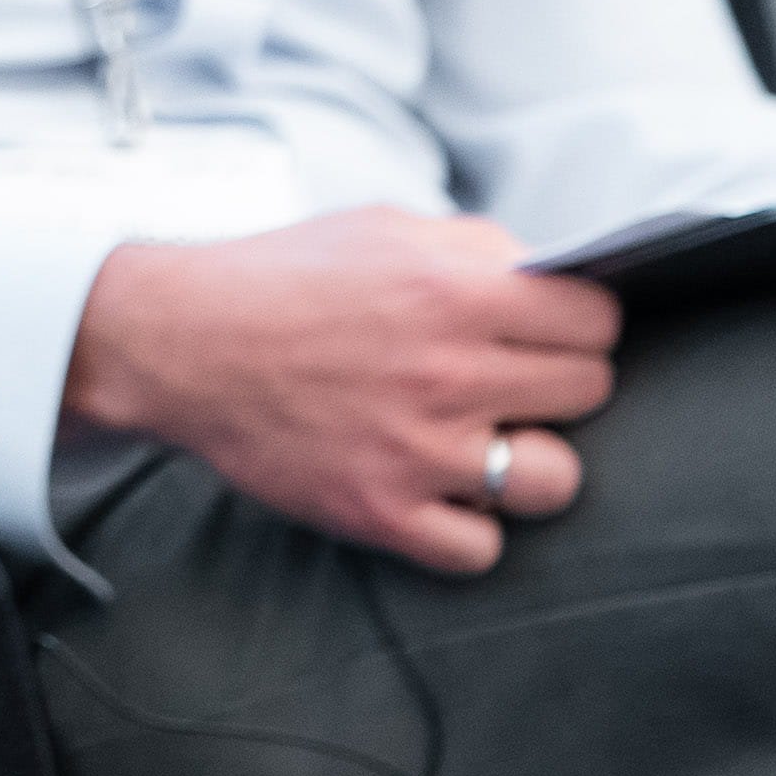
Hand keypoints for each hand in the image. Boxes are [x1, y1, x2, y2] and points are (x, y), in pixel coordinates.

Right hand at [62, 206, 623, 574]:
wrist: (178, 341)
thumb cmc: (282, 280)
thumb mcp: (386, 228)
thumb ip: (478, 250)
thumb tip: (549, 279)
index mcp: (456, 291)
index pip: (597, 320)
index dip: (580, 322)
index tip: (552, 330)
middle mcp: (448, 372)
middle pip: (587, 392)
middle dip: (558, 382)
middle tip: (511, 380)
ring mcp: (418, 452)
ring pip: (555, 480)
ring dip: (530, 461)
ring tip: (487, 442)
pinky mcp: (379, 512)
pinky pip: (481, 548)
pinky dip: (468, 527)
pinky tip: (440, 490)